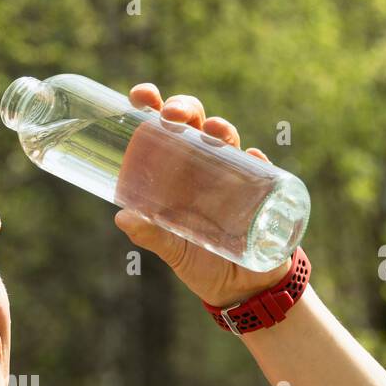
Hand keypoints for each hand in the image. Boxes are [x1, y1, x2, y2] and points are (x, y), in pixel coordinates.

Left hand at [113, 83, 291, 306]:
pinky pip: (262, 170)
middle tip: (172, 115)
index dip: (153, 107)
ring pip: (227, 140)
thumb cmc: (202, 264)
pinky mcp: (262, 193)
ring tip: (212, 132)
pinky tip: (252, 159)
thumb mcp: (174, 251)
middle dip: (184, 109)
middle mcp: (204, 168)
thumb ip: (152, 235)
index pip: (163, 131)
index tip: (142, 95)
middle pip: (194, 124)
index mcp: (176, 174)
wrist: (240, 290)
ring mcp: (234, 177)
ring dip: (220, 129)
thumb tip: (123, 217)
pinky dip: (256, 162)